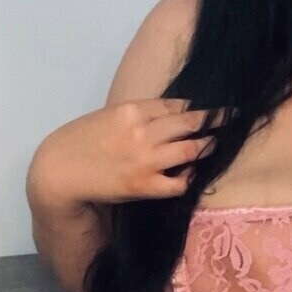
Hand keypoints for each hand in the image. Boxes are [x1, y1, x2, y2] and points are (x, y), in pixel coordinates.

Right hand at [28, 98, 215, 208]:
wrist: (58, 171)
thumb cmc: (79, 142)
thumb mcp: (107, 116)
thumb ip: (135, 115)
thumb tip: (165, 116)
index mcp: (132, 109)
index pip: (176, 105)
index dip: (197, 107)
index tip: (210, 108)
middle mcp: (143, 131)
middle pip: (190, 122)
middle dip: (215, 119)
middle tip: (233, 117)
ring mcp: (146, 159)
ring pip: (191, 149)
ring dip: (208, 145)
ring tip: (218, 143)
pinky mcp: (145, 186)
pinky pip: (180, 182)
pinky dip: (190, 177)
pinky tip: (193, 174)